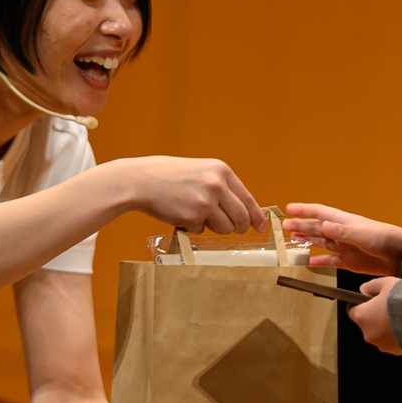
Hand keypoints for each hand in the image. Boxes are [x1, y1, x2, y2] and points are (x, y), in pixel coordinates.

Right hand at [110, 157, 259, 234]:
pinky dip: (192, 228)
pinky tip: (180, 213)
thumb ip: (221, 187)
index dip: (256, 216)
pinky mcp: (193, 217)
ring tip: (196, 215)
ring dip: (214, 228)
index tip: (261, 227)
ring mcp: (206, 202)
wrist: (140, 180)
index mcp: (221, 171)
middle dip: (238, 228)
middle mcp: (217, 185)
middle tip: (232, 229)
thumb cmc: (169, 176)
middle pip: (241, 217)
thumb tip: (242, 209)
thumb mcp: (200, 171)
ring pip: (225, 228)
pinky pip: (201, 231)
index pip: (248, 198)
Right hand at [284, 203, 401, 275]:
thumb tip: (324, 225)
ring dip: (307, 241)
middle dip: (300, 226)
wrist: (400, 256)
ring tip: (292, 240)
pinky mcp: (349, 262)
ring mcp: (344, 247)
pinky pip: (330, 261)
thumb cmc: (385, 239)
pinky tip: (309, 262)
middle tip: (284, 227)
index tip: (289, 208)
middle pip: (316, 228)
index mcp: (344, 222)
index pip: (320, 212)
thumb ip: (343, 232)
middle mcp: (341, 233)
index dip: (304, 210)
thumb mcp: (362, 234)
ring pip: (320, 243)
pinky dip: (319, 261)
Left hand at [349, 277, 401, 354]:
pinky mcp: (396, 352)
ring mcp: (383, 345)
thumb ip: (372, 286)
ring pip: (381, 334)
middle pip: (367, 323)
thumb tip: (364, 289)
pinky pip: (394, 342)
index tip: (366, 300)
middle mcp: (369, 334)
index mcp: (362, 317)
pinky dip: (398, 335)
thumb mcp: (387, 284)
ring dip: (387, 326)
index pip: (351, 311)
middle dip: (376, 315)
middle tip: (389, 305)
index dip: (359, 304)